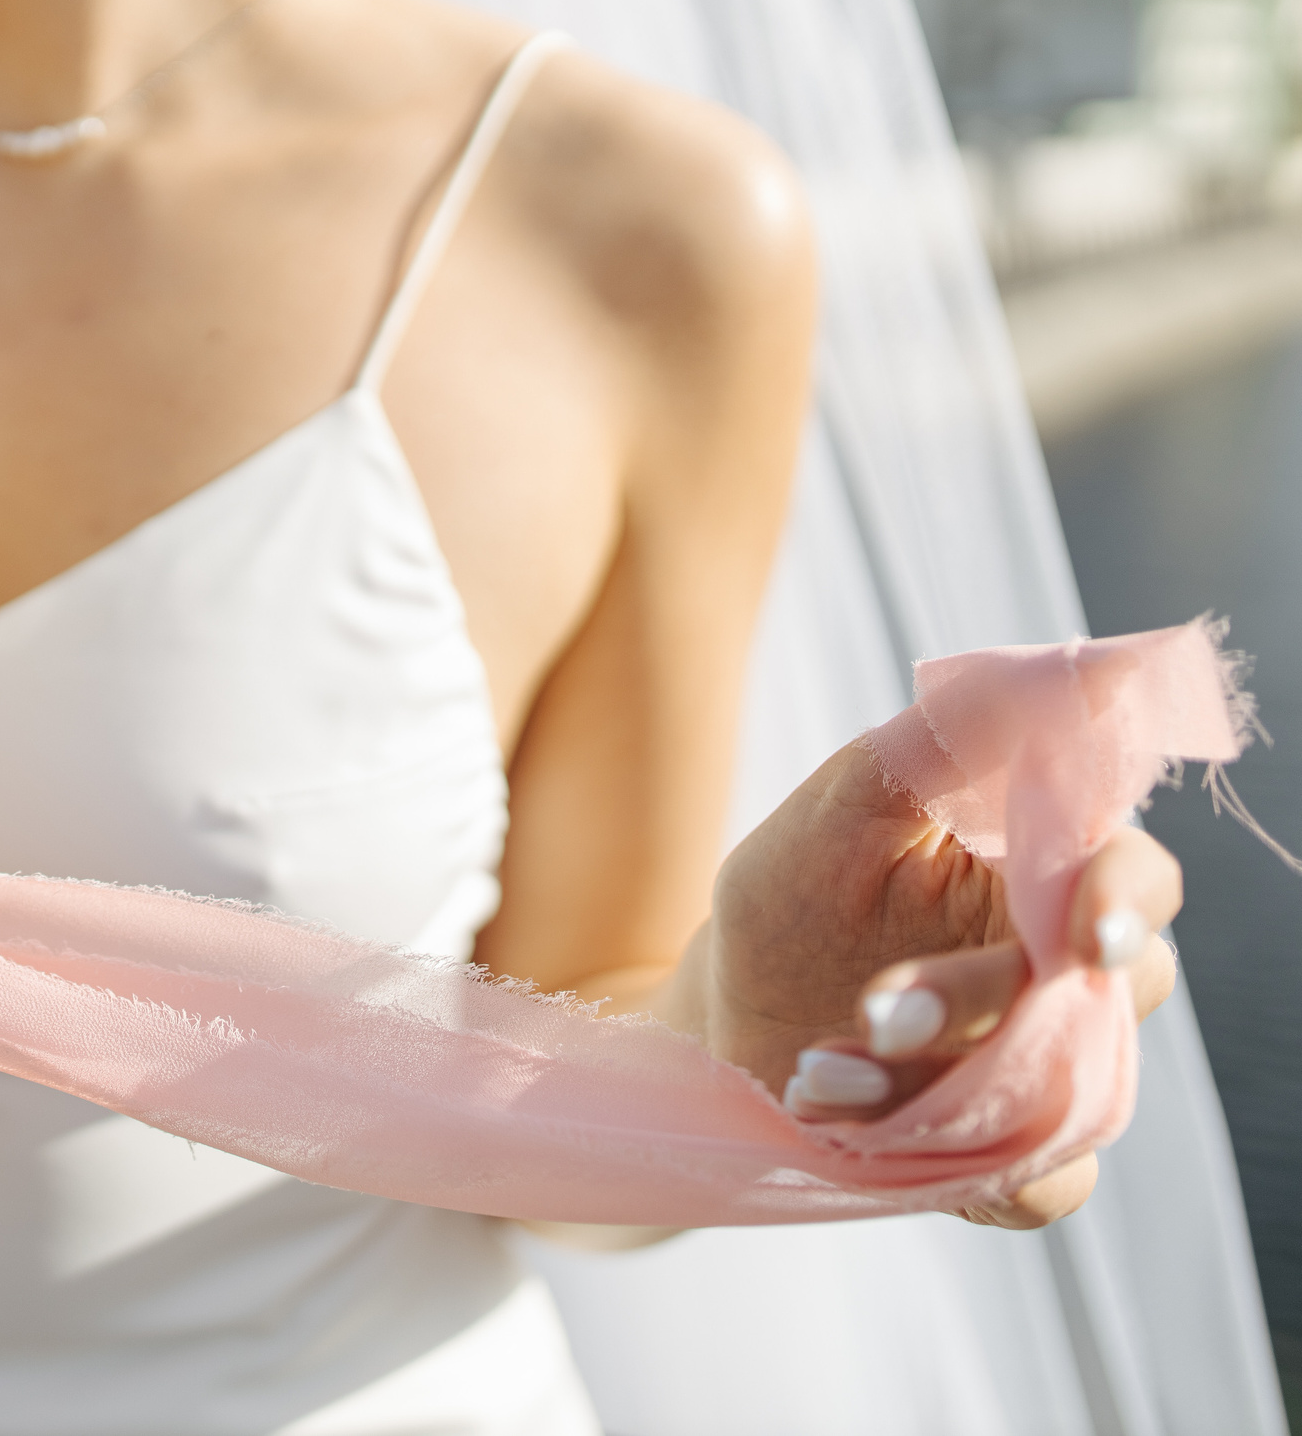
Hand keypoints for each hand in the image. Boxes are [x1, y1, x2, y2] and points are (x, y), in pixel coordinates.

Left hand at [694, 736, 1182, 1229]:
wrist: (714, 1018)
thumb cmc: (789, 894)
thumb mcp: (846, 798)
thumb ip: (959, 733)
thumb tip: (1102, 662)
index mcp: (1038, 873)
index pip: (1133, 874)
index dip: (1127, 897)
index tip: (1084, 927)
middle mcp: (1064, 973)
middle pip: (1114, 992)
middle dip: (988, 1001)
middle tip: (880, 1008)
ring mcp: (1045, 1068)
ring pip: (1077, 1093)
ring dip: (950, 1085)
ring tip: (825, 1067)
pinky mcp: (1007, 1150)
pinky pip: (1045, 1184)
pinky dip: (960, 1166)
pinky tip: (849, 1119)